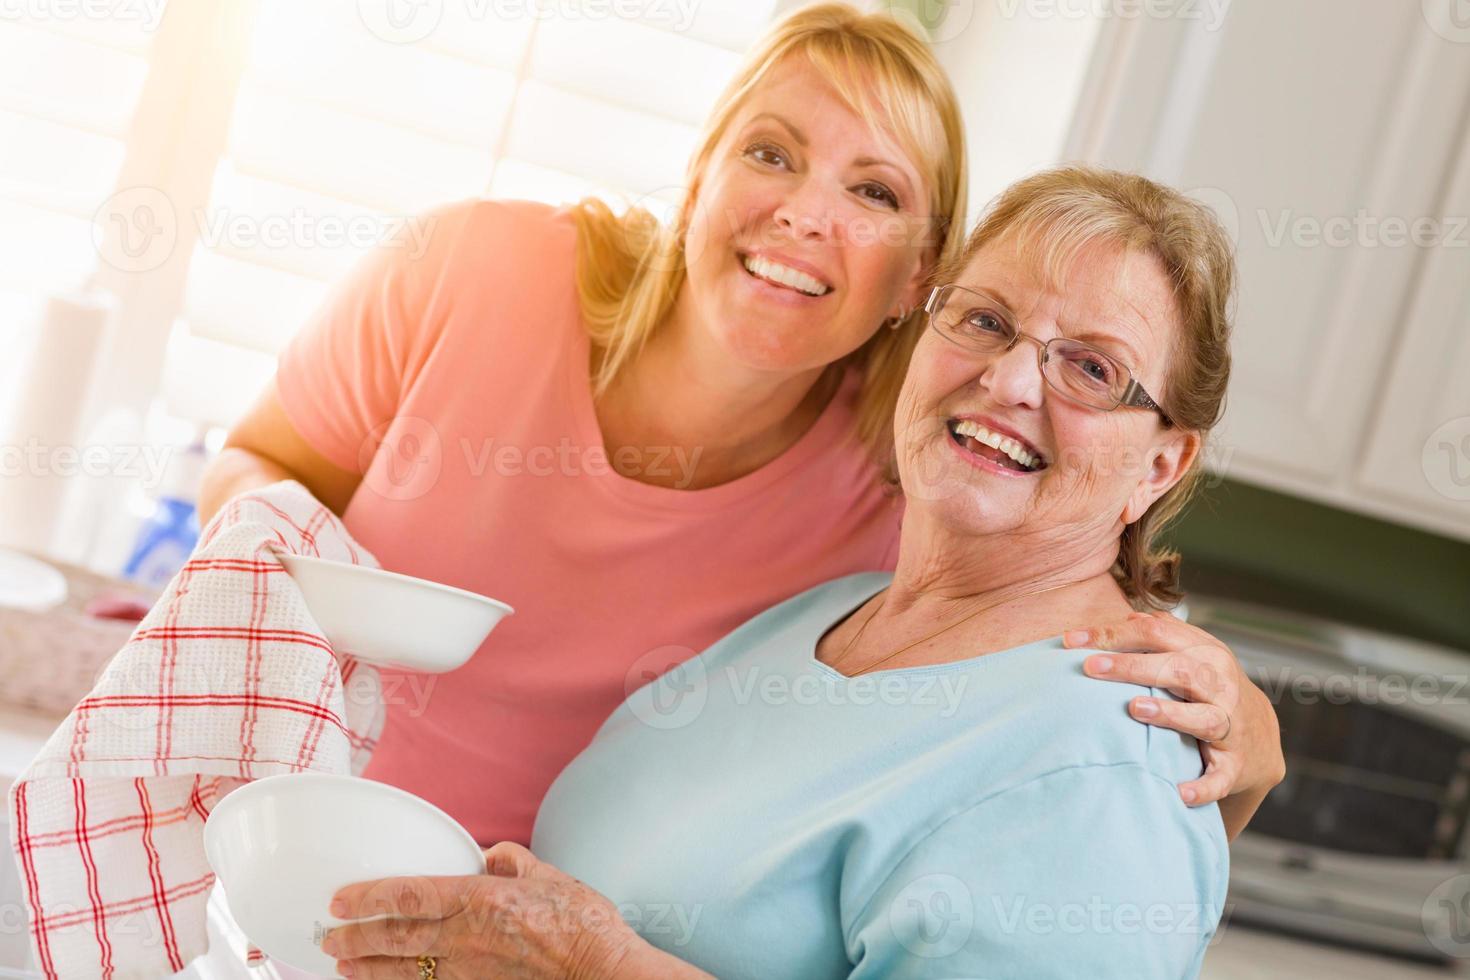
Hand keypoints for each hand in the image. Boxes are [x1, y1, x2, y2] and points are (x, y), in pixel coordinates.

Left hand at [321, 842, 639, 978]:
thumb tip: (490, 855)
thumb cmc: (584, 924)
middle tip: (327, 936)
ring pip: (407, 970)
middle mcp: (468, 937)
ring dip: (369, 968)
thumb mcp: (550, 876)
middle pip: (398, 938)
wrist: (602, 973)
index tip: (341, 899)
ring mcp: (471, 971)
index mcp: (482, 899)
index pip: (411, 895)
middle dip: (357, 937)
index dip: (370, 897)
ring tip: (342, 964)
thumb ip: (514, 861)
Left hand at [1064, 610, 1284, 836]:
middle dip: (1133, 667)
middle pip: (1179, 669)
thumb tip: (1126, 615)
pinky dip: (1202, 786)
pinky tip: (1178, 793)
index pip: (1156, 633)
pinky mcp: (1235, 764)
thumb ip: (1161, 634)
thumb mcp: (1192, 654)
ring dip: (1170, 714)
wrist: (1259, 736)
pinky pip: (1220, 777)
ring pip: (1205, 717)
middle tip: (1091, 667)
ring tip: (1135, 709)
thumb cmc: (1209, 689)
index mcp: (1205, 652)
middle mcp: (1220, 685)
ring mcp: (1231, 725)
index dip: (1113, 634)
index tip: (1070, 640)